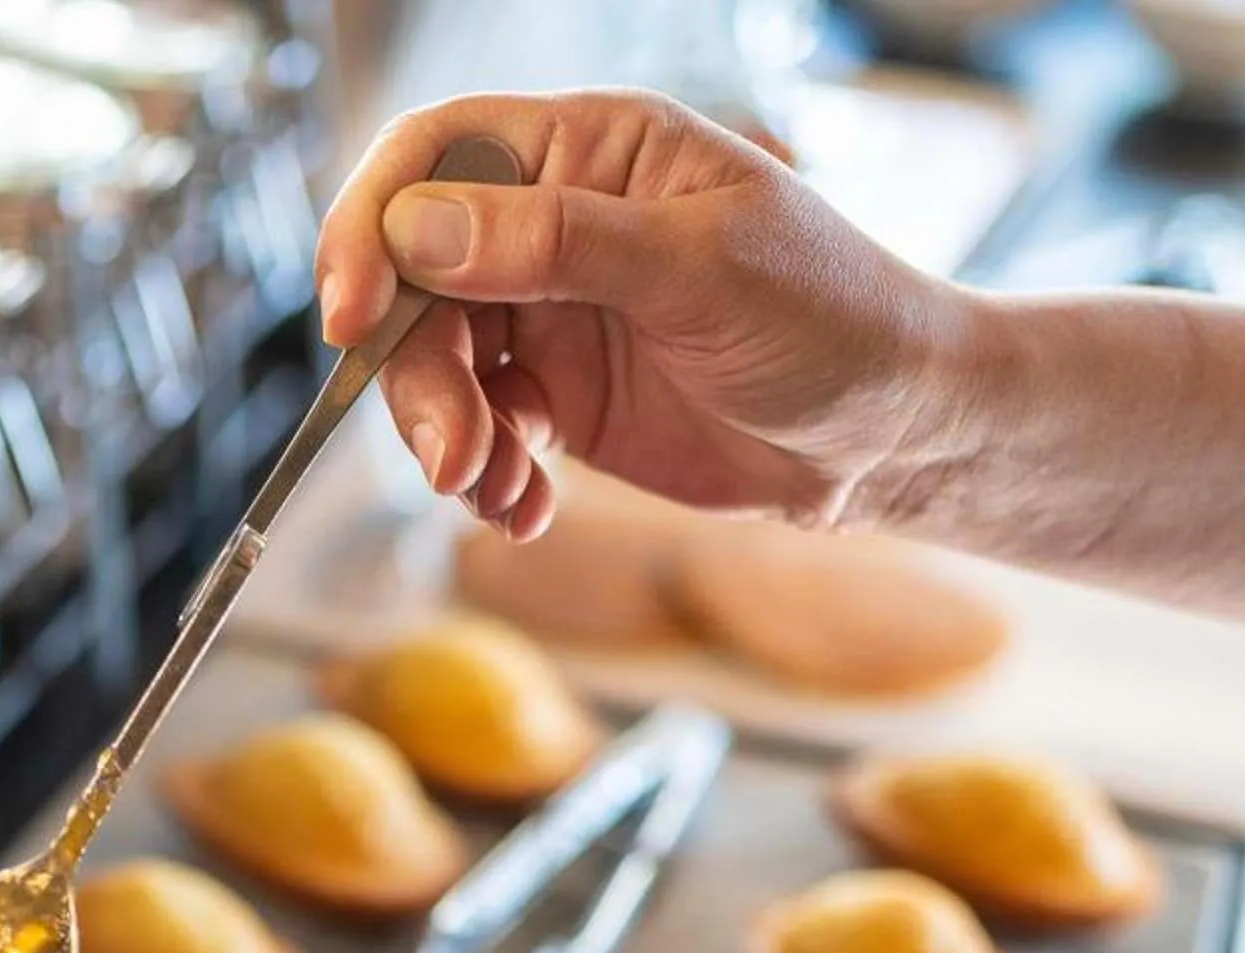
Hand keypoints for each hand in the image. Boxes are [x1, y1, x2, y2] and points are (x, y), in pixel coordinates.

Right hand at [314, 91, 972, 538]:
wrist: (891, 433)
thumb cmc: (832, 318)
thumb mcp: (705, 268)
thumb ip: (561, 243)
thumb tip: (422, 231)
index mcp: (590, 151)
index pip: (436, 159)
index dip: (372, 229)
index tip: (353, 318)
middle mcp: (551, 224)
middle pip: (414, 281)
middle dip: (415, 374)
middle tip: (451, 454)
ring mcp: (549, 313)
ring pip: (432, 366)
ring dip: (444, 436)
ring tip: (495, 487)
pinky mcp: (557, 396)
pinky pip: (475, 431)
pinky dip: (483, 478)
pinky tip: (526, 508)